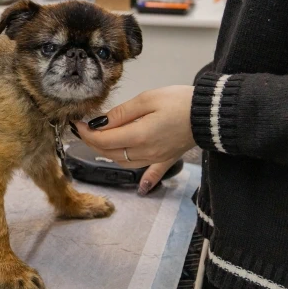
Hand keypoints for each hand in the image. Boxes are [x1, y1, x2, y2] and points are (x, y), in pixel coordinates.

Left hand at [74, 86, 195, 192]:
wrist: (211, 113)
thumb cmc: (179, 102)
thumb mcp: (147, 99)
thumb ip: (121, 113)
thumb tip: (100, 122)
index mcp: (138, 136)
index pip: (103, 139)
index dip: (86, 132)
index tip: (77, 123)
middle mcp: (144, 152)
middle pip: (110, 152)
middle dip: (92, 142)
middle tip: (83, 130)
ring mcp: (156, 158)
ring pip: (124, 162)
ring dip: (108, 154)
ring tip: (98, 142)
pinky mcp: (168, 159)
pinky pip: (153, 174)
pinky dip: (145, 182)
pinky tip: (140, 189)